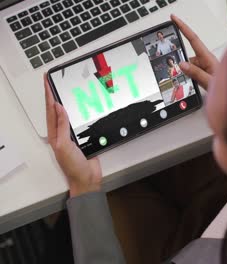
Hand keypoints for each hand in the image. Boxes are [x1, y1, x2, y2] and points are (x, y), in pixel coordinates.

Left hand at [44, 75, 101, 197]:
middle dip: (54, 95)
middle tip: (52, 81)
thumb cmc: (73, 166)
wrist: (87, 179)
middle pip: (56, 110)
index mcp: (55, 134)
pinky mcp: (83, 138)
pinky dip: (78, 112)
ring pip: (68, 114)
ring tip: (63, 89)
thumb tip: (58, 108)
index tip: (48, 82)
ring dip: (65, 102)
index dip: (49, 95)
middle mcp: (62, 133)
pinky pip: (79, 122)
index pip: (50, 110)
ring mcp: (72, 135)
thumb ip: (62, 126)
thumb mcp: (64, 145)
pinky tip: (81, 107)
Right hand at [171, 14, 218, 88]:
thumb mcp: (209, 81)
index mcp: (207, 57)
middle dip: (183, 63)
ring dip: (188, 75)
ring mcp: (204, 66)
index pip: (193, 39)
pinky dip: (190, 78)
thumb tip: (183, 64)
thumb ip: (196, 73)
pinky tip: (194, 84)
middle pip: (187, 57)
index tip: (174, 19)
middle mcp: (205, 60)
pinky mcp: (203, 73)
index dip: (183, 27)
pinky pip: (192, 73)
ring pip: (189, 67)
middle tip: (182, 72)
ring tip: (195, 83)